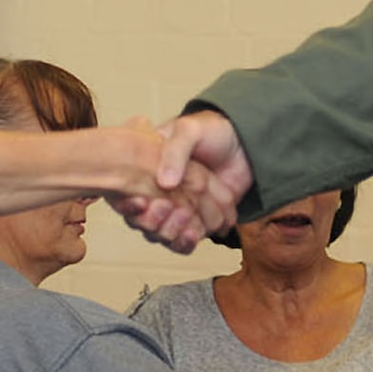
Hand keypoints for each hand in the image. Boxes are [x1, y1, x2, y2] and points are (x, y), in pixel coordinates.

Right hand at [109, 111, 252, 251]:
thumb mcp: (190, 130)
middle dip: (154, 221)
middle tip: (170, 207)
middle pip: (144, 221)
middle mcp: (156, 194)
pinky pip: (186, 239)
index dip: (131, 205)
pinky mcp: (195, 221)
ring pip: (163, 234)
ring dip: (172, 232)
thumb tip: (164, 183)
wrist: (244, 144)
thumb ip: (176, 152)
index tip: (143, 202)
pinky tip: (197, 232)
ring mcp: (176, 209)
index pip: (128, 196)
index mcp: (145, 170)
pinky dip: (190, 240)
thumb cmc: (211, 131)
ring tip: (188, 220)